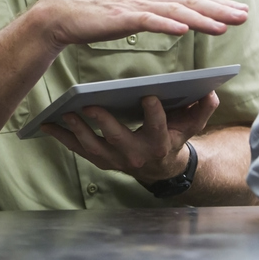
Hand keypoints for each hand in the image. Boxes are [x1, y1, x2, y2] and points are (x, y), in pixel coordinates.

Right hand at [30, 0, 248, 51]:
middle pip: (191, 3)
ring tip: (223, 25)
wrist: (63, 14)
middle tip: (245, 15)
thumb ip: (156, 17)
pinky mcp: (121, 17)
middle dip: (219, 9)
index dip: (218, 5)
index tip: (241, 11)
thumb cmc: (98, 18)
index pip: (192, 1)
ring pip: (175, 11)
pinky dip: (167, 24)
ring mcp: (136, 7)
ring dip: (201, 18)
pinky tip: (183, 29)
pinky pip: (148, 21)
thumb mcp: (134, 17)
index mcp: (154, 0)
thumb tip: (180, 22)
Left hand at [41, 92, 218, 183]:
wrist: (160, 168)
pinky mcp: (100, 161)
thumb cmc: (174, 138)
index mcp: (159, 144)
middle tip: (91, 105)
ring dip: (77, 130)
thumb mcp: (192, 125)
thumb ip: (202, 109)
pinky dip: (62, 138)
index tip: (150, 95)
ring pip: (93, 147)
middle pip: (118, 139)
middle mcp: (136, 156)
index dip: (154, 113)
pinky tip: (47, 124)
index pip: (158, 128)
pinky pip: (78, 150)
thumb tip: (211, 91)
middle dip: (104, 123)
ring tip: (64, 113)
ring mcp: (115, 161)